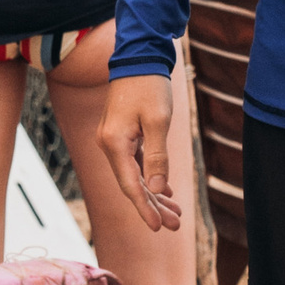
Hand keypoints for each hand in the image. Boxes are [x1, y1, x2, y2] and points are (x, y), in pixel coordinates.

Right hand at [100, 73, 182, 231]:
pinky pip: (135, 164)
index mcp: (114, 143)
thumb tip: (154, 190)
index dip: (144, 208)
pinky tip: (164, 191)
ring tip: (174, 213)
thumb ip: (156, 158)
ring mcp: (113, 140)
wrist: (139, 57)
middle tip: (176, 224)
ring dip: (153, 194)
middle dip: (153, 206)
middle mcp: (109, 145)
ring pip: (134, 176)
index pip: (130, 185)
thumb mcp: (158, 122)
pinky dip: (149, 178)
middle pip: (131, 185)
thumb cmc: (149, 86)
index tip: (158, 228)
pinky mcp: (121, 135)